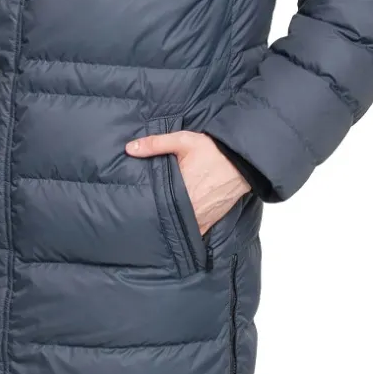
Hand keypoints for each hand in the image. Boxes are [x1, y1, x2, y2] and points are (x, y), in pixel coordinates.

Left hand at [124, 130, 250, 235]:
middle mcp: (189, 209)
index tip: (133, 205)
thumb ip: (155, 144)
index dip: (142, 206)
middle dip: (154, 215)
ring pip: (177, 227)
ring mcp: (200, 218)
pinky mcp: (209, 222)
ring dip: (169, 223)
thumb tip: (130, 148)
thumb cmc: (213, 151)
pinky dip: (184, 230)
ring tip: (158, 217)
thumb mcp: (183, 141)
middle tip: (140, 213)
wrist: (242, 163)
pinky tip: (176, 224)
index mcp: (179, 191)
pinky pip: (193, 232)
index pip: (153, 205)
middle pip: (164, 218)